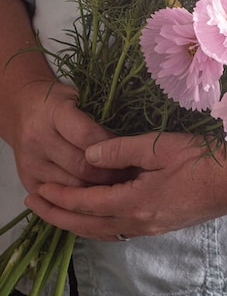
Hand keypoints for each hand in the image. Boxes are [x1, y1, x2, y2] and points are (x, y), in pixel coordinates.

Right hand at [7, 79, 123, 192]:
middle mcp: (38, 139)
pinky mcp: (28, 181)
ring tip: (122, 185)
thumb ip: (102, 116)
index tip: (132, 151)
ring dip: (99, 189)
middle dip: (111, 173)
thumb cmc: (62, 102)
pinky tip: (101, 193)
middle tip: (133, 175)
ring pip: (73, 186)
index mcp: (54, 113)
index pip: (87, 136)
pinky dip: (83, 198)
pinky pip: (60, 198)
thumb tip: (132, 140)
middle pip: (81, 166)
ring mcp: (31, 163)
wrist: (24, 110)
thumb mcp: (82, 97)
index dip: (113, 146)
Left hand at [24, 132, 226, 240]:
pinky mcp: (164, 224)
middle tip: (35, 203)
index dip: (59, 197)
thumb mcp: (162, 147)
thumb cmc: (204, 159)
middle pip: (88, 226)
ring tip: (59, 209)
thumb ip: (121, 150)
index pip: (86, 204)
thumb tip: (88, 156)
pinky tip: (99, 212)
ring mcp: (153, 227)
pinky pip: (120, 229)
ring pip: (104, 231)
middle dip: (58, 216)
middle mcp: (140, 222)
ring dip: (77, 222)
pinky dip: (99, 223)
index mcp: (136, 203)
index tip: (37, 189)